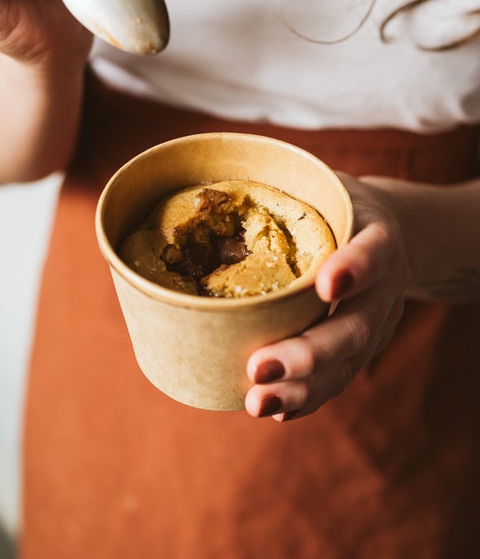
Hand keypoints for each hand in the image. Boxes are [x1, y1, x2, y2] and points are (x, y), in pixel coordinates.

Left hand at [245, 174, 410, 420]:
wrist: (383, 232)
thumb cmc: (338, 204)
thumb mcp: (325, 184)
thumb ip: (288, 191)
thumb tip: (207, 190)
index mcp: (379, 238)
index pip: (374, 252)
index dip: (355, 269)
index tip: (326, 284)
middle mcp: (384, 288)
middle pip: (355, 327)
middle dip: (308, 353)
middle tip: (259, 367)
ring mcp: (377, 324)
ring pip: (346, 365)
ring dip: (302, 388)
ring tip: (257, 402)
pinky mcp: (363, 350)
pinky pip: (338, 379)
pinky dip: (308, 397)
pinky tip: (277, 408)